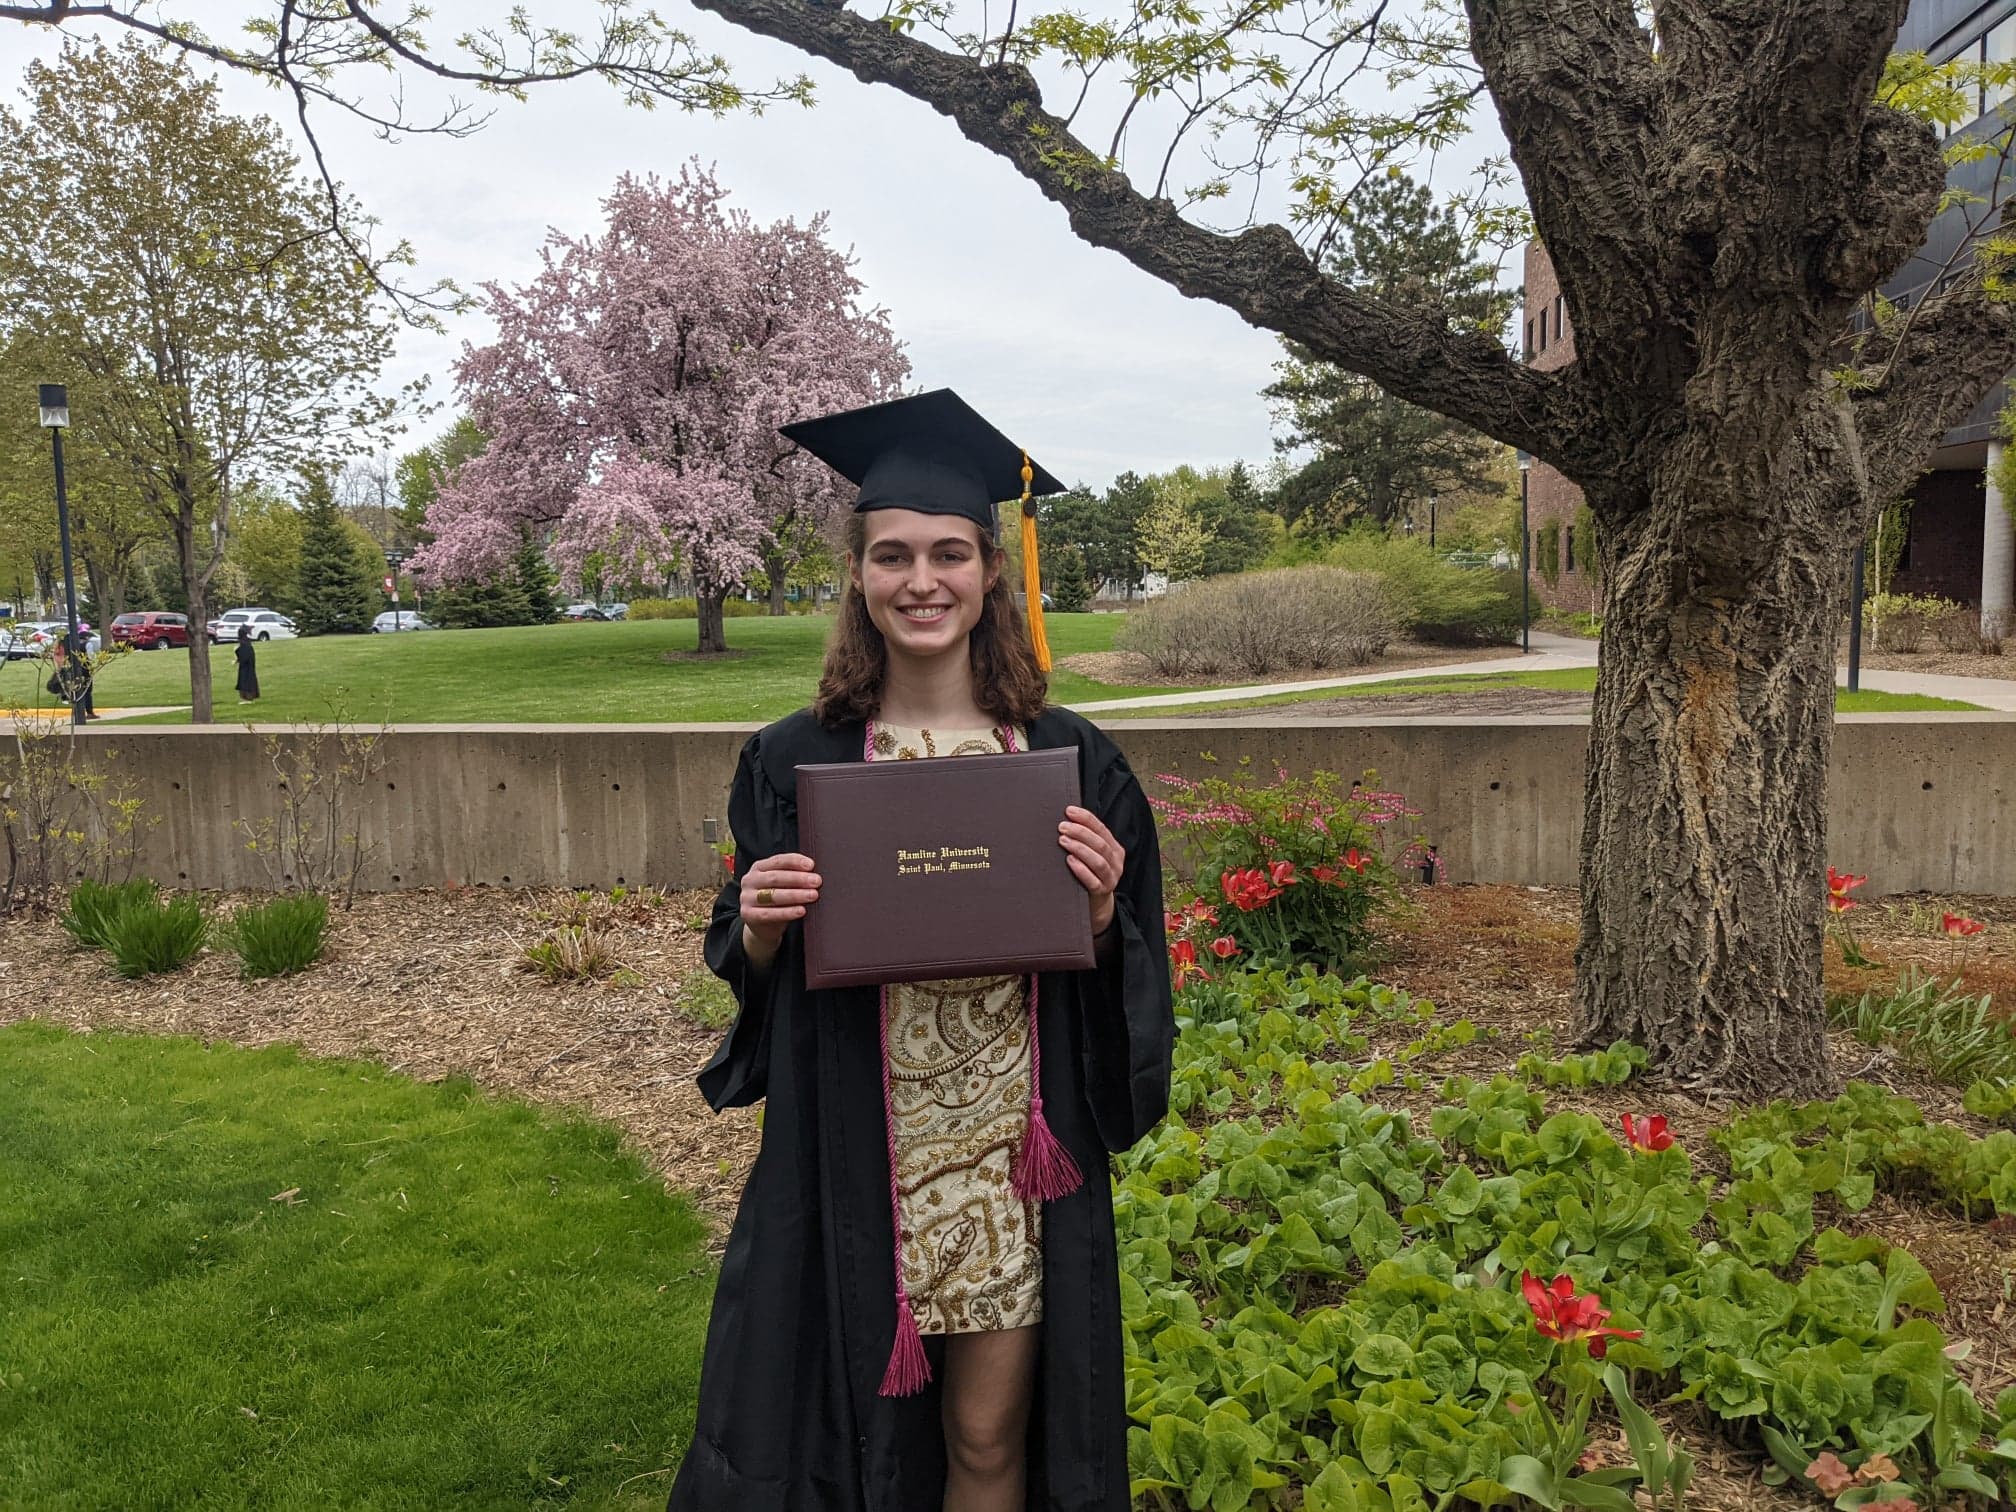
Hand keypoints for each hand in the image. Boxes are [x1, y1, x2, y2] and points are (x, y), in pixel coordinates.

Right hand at [739, 853, 821, 952]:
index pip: (778, 861)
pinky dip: (787, 912)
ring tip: (813, 895)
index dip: (795, 862)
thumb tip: (814, 873)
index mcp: (759, 868)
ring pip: (773, 895)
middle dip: (798, 879)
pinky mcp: (748, 915)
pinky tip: (801, 911)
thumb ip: (793, 876)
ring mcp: (747, 898)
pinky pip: (769, 914)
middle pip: (775, 877)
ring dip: (795, 895)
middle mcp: (750, 880)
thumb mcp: (783, 885)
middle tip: (817, 881)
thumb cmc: (777, 900)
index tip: (812, 865)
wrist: (762, 927)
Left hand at [1058, 805, 1124, 935]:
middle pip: (1100, 844)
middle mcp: (1116, 863)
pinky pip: (1093, 881)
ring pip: (1098, 861)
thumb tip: (1067, 818)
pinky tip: (1070, 861)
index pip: (1102, 829)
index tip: (1068, 811)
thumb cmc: (1090, 873)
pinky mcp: (1102, 892)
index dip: (1085, 819)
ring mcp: (1111, 878)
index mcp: (1115, 849)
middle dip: (1080, 832)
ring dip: (1079, 848)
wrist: (1096, 903)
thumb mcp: (1093, 855)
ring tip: (1063, 841)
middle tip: (1062, 827)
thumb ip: (1087, 840)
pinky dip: (1081, 870)